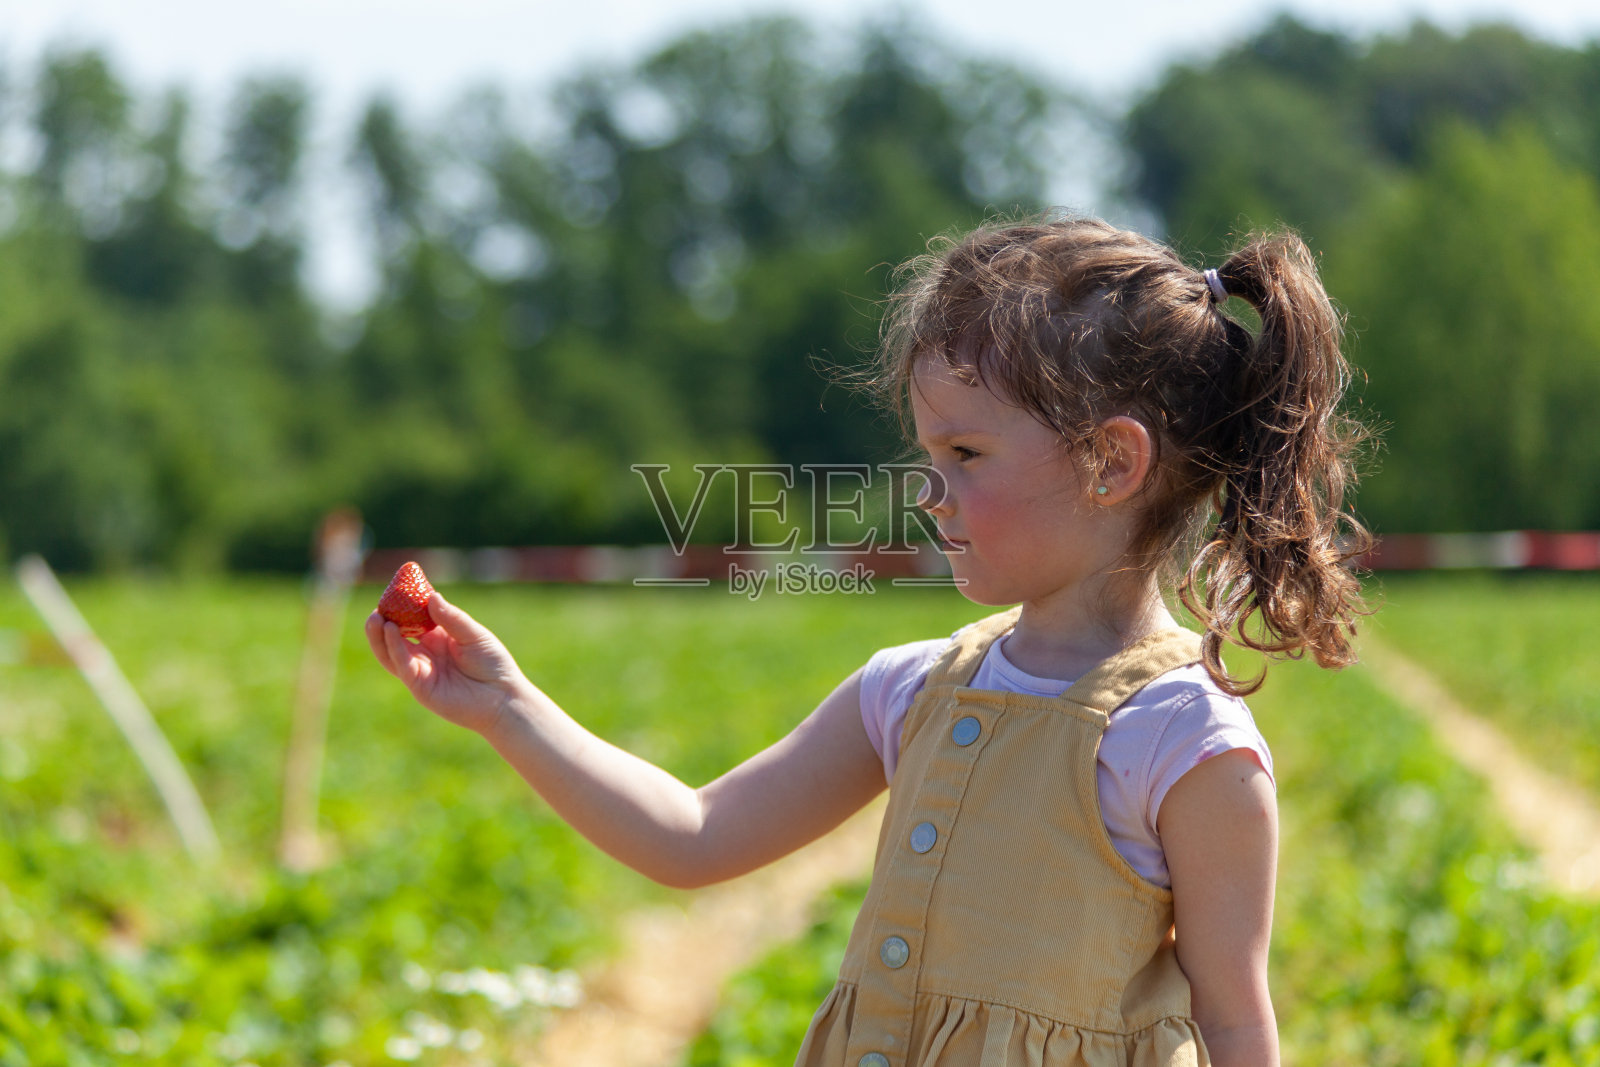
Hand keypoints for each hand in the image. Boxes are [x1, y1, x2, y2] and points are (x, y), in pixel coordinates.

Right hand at [366, 591, 526, 736]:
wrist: (502, 697)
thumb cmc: (492, 663)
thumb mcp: (473, 634)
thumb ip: (452, 618)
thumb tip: (431, 596)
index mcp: (438, 637)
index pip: (413, 619)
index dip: (403, 606)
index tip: (395, 589)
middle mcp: (426, 653)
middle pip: (396, 636)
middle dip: (383, 621)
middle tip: (378, 606)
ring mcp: (421, 670)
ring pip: (391, 652)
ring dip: (380, 636)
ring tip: (376, 618)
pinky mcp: (420, 686)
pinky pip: (402, 666)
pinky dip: (394, 648)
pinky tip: (391, 632)